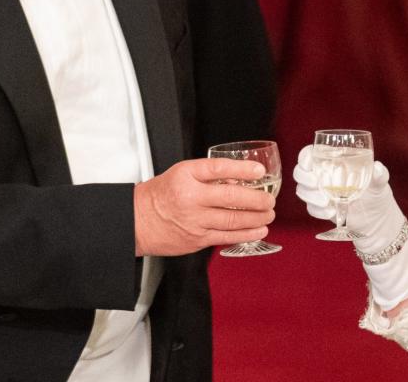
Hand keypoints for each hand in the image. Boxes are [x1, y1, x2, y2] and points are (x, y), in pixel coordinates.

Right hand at [133, 158, 275, 256]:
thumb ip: (209, 175)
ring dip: (257, 218)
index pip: (218, 168)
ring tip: (269, 214)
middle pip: (231, 197)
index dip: (242, 169)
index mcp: (186, 176)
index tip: (259, 172)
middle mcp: (191, 198)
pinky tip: (259, 229)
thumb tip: (240, 178)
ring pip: (233, 220)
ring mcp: (195, 221)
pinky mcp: (197, 240)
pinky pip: (227, 237)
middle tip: (270, 199)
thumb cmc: (162, 194)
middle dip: (257, 199)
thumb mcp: (182, 173)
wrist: (138, 221)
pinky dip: (246, 233)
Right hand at [293, 145, 401, 254]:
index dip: (305, 157)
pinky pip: (310, 208)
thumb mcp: (379, 184)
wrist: (376, 221)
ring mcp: (320, 192)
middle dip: (304, 178)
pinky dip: (317, 210)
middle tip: (316, 184)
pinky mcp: (320, 207)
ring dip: (310, 196)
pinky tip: (330, 212)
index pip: (311, 153)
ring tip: (327, 202)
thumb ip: (379, 175)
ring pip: (302, 190)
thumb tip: (378, 167)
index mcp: (334, 161)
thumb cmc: (376, 195)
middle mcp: (323, 174)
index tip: (308, 163)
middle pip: (300, 171)